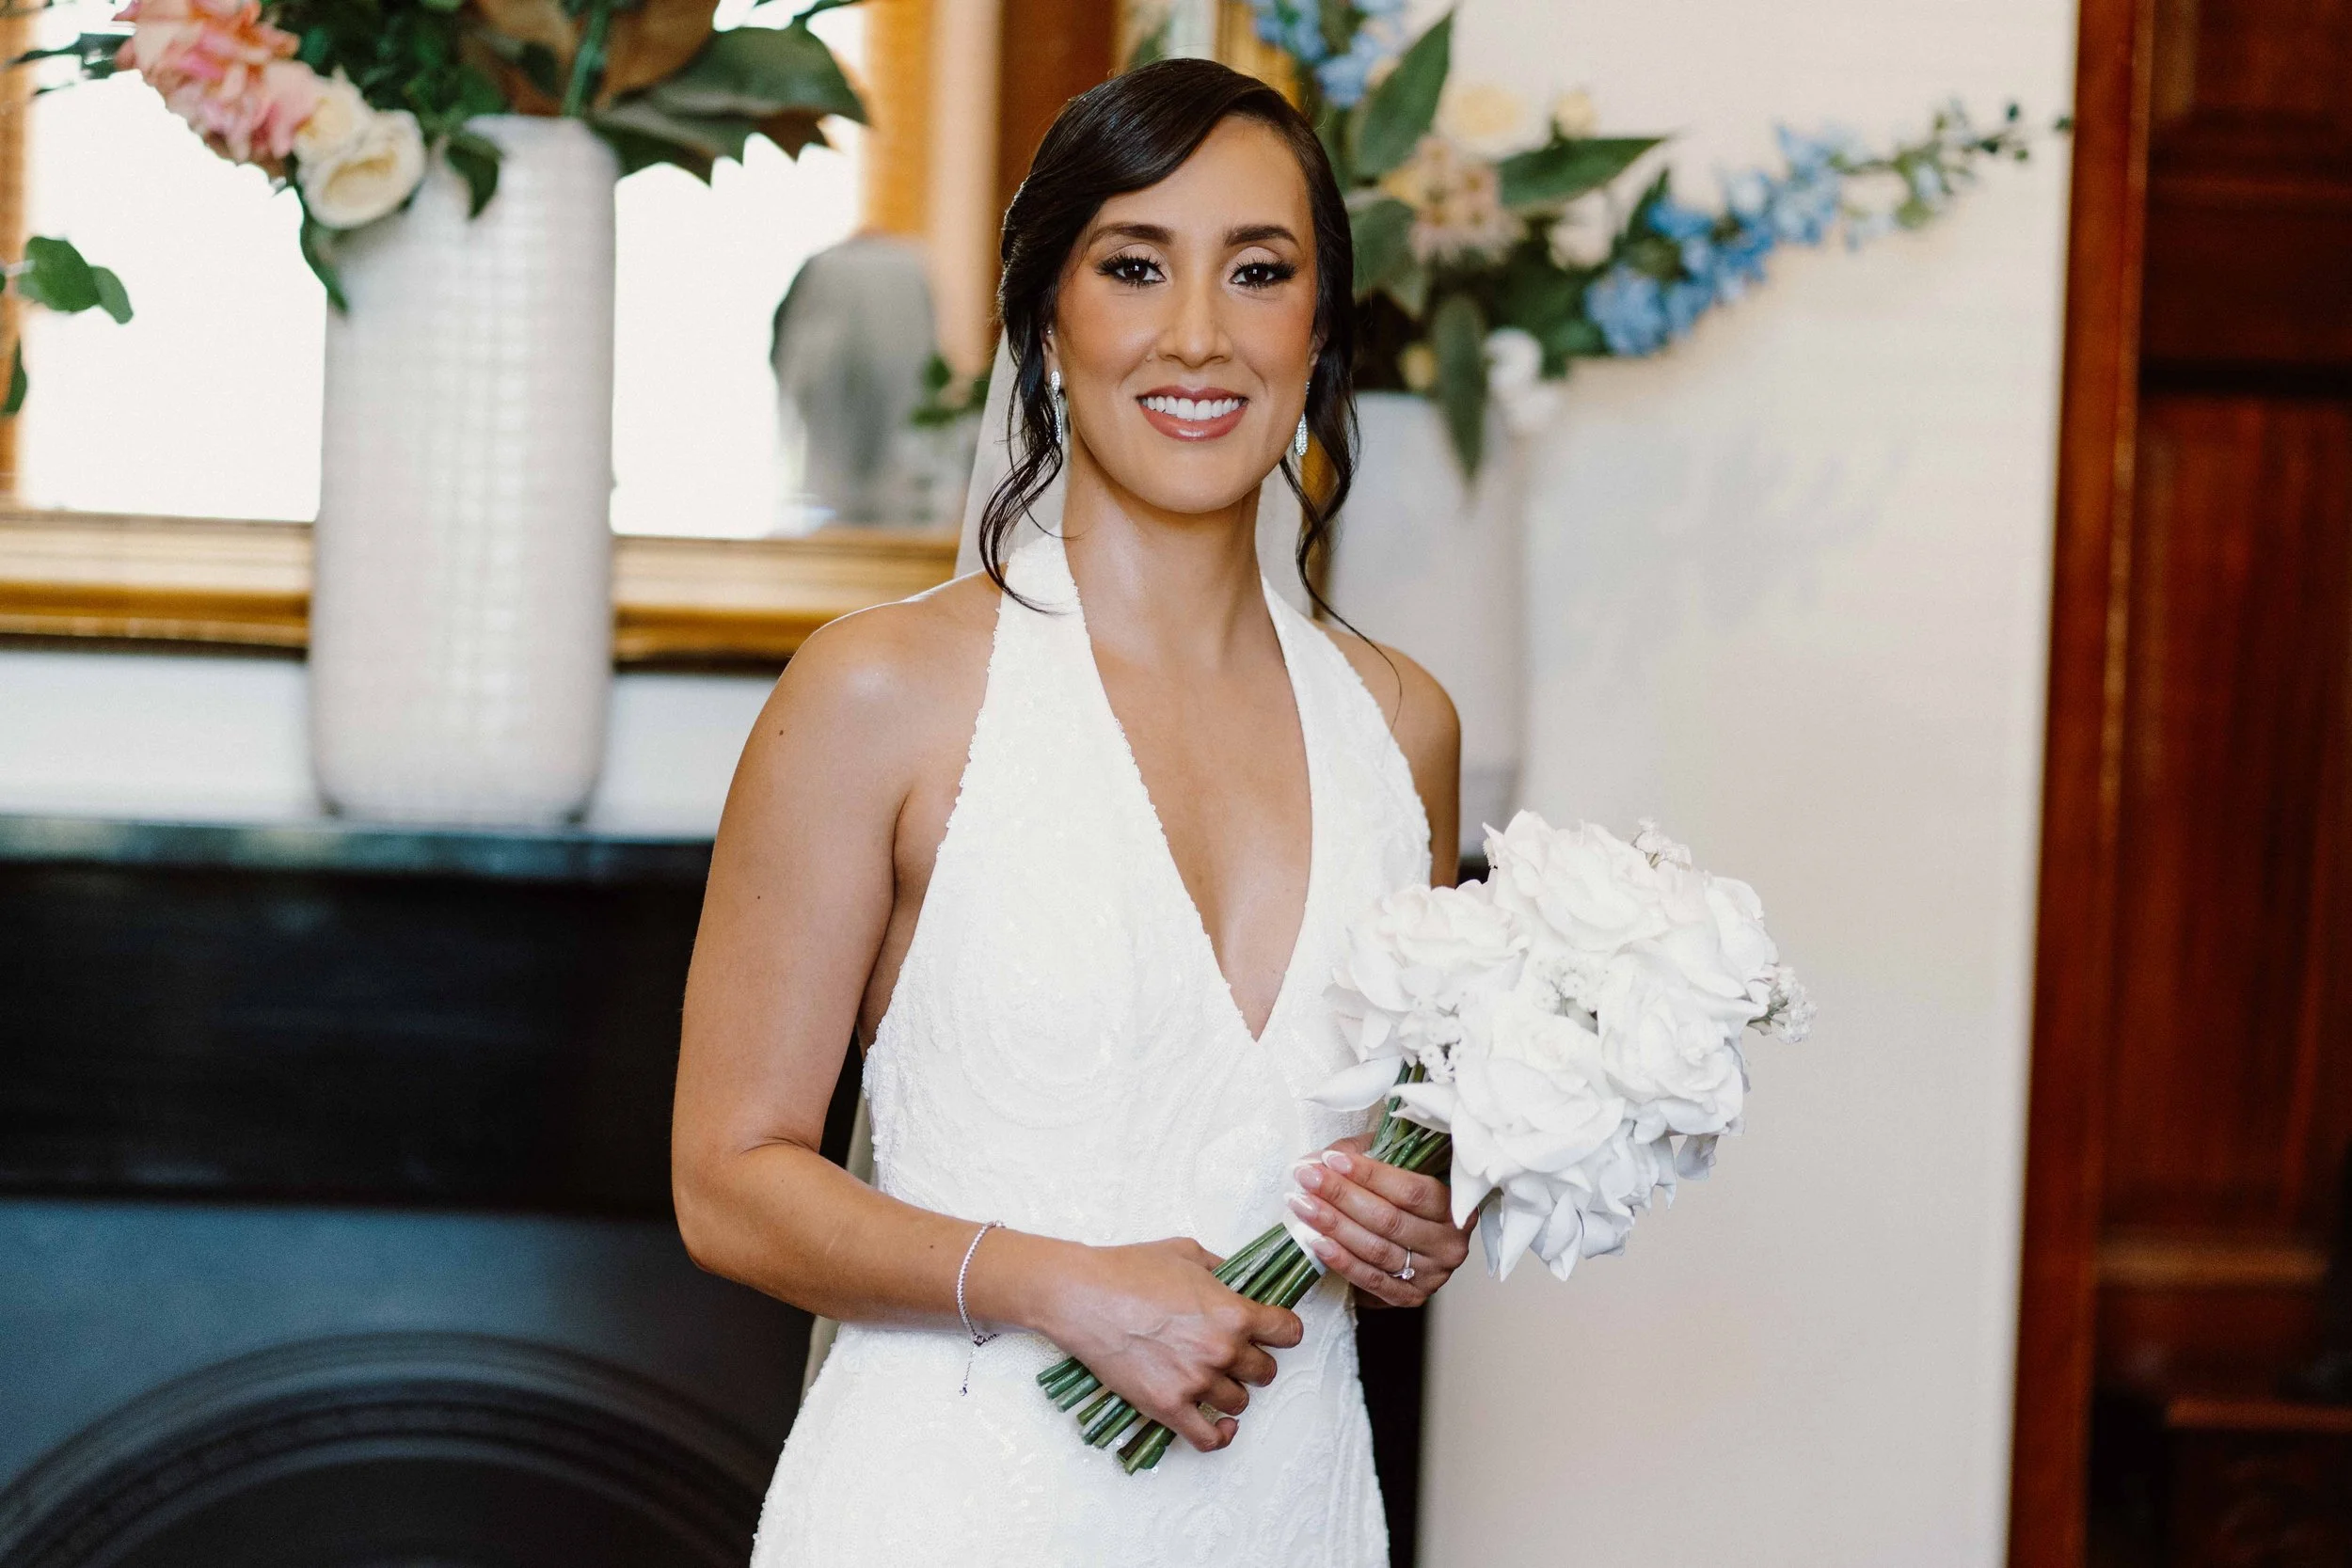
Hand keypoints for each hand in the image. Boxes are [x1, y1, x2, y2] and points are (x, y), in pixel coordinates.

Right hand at [1034, 1237, 1303, 1453]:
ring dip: (1232, 1390)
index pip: (1288, 1332)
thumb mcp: (1186, 1252)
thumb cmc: (1129, 1269)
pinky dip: (1221, 1434)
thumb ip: (1221, 1269)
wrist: (1083, 1296)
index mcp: (1233, 1311)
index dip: (1284, 1330)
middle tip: (1235, 1352)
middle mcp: (1222, 1350)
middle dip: (1254, 1360)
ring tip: (1214, 1378)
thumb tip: (1236, 1280)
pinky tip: (1220, 1423)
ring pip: (1240, 1402)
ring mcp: (1196, 1382)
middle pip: (1266, 1370)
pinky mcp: (1168, 1407)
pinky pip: (1210, 1439)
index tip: (1275, 1332)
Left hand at [1285, 1137, 1471, 1307]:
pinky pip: (1369, 1279)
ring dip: (1333, 1225)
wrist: (1416, 1240)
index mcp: (1456, 1207)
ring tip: (1301, 1204)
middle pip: (1389, 1220)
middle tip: (1306, 1177)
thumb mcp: (1398, 1167)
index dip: (1369, 1175)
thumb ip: (1367, 1155)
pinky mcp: (1410, 1297)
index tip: (1331, 1160)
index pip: (1410, 1191)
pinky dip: (1339, 1259)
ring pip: (1376, 1249)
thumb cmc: (1405, 1196)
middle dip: (1341, 1196)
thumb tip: (1323, 1158)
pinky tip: (1315, 1241)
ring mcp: (1432, 1275)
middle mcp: (1449, 1244)